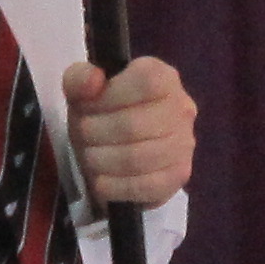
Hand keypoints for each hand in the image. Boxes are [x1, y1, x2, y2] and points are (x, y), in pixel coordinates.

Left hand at [64, 55, 195, 209]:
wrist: (116, 145)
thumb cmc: (101, 111)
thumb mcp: (82, 89)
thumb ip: (80, 78)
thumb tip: (94, 81)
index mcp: (163, 77)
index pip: (145, 82)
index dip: (108, 96)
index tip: (88, 106)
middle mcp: (181, 108)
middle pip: (133, 126)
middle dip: (95, 133)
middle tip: (83, 135)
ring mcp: (184, 145)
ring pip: (137, 159)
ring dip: (102, 161)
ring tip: (90, 156)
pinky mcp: (178, 176)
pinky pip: (145, 186)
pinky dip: (114, 186)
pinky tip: (102, 180)